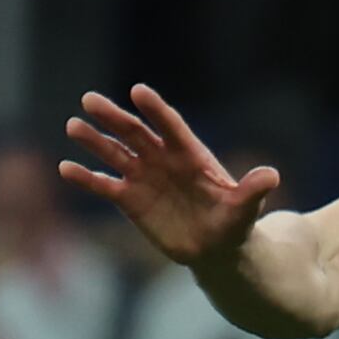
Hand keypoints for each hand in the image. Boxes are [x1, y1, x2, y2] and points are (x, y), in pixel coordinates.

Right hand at [60, 84, 278, 267]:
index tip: (138, 91)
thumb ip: (253, 191)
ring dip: (93, 140)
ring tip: (73, 126)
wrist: (214, 247)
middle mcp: (162, 159)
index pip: (170, 126)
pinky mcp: (129, 199)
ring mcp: (143, 177)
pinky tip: (66, 168)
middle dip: (113, 117)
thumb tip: (272, 175)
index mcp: (190, 154)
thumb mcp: (245, 208)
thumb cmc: (233, 222)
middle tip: (89, 100)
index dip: (155, 110)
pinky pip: (104, 185)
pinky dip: (86, 177)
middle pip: (134, 133)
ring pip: (114, 153)